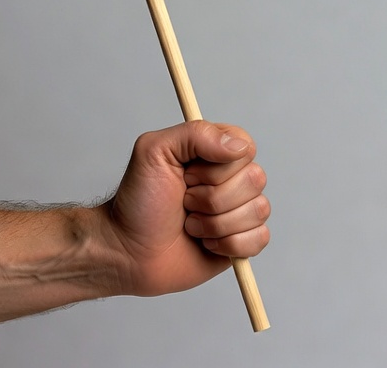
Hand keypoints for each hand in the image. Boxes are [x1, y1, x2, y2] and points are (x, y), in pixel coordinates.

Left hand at [100, 121, 269, 295]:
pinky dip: (229, 245)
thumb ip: (196, 134)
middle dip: (212, 199)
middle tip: (185, 202)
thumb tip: (239, 147)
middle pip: (254, 179)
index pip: (246, 148)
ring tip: (191, 225)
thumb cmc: (138, 201)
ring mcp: (238, 210)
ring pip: (258, 210)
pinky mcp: (241, 241)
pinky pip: (260, 238)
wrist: (126, 251)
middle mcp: (232, 178)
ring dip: (216, 224)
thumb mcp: (155, 151)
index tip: (188, 175)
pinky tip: (206, 243)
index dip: (217, 167)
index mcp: (216, 151)